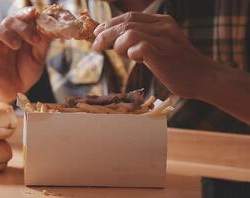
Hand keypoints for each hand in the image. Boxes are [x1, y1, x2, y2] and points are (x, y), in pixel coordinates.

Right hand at [0, 7, 50, 101]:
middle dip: (21, 27)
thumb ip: (43, 44)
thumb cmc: (25, 73)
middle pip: (9, 21)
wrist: (13, 92)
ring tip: (15, 45)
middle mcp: (6, 35)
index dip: (27, 13)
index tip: (35, 13)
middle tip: (33, 40)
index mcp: (20, 34)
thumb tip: (51, 29)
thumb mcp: (38, 60)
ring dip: (4, 32)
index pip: (21, 17)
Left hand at [92, 12, 217, 98]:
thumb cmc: (178, 65)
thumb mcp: (160, 46)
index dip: (110, 23)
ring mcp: (164, 39)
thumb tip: (114, 42)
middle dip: (105, 34)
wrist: (203, 78)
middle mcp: (163, 26)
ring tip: (123, 56)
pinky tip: (136, 59)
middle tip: (96, 46)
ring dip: (118, 45)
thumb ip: (142, 41)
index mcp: (161, 21)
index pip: (129, 16)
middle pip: (125, 24)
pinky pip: (139, 47)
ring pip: (129, 33)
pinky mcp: (163, 53)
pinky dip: (131, 53)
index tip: (97, 33)